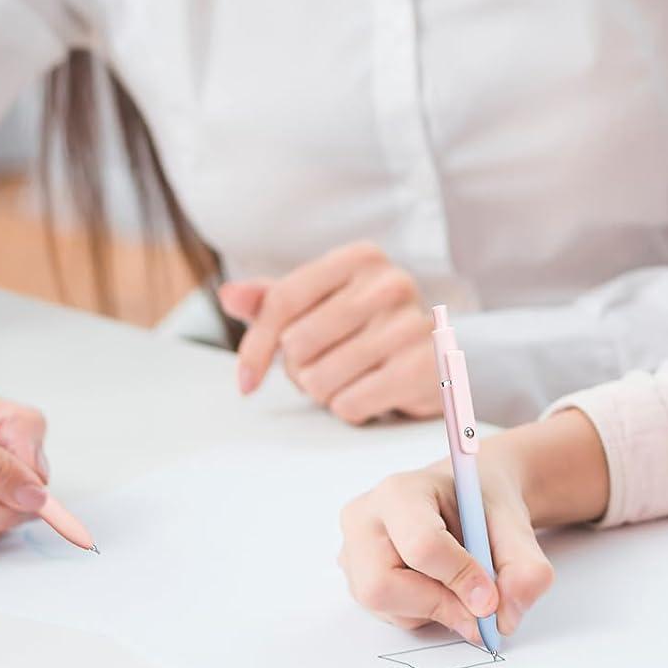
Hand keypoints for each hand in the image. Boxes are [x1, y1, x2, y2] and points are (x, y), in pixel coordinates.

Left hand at [219, 242, 441, 423]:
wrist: (438, 359)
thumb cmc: (367, 328)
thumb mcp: (320, 305)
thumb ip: (272, 300)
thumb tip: (228, 294)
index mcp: (361, 258)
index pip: (283, 300)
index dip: (256, 346)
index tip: (247, 380)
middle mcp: (391, 282)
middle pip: (298, 343)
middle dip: (298, 369)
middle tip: (322, 368)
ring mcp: (412, 324)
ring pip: (321, 378)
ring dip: (323, 392)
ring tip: (346, 380)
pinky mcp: (424, 368)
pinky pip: (350, 404)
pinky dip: (349, 409)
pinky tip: (368, 394)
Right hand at [337, 412, 610, 641]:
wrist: (467, 497)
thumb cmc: (481, 502)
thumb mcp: (514, 522)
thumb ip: (522, 566)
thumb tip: (506, 618)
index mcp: (400, 491)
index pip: (420, 544)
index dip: (459, 577)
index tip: (491, 597)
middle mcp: (364, 520)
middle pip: (383, 585)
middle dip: (437, 605)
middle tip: (479, 611)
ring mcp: (352, 552)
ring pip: (385, 607)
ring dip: (434, 611)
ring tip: (461, 585)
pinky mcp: (356, 579)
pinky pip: (387, 615)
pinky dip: (423, 614)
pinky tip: (441, 587)